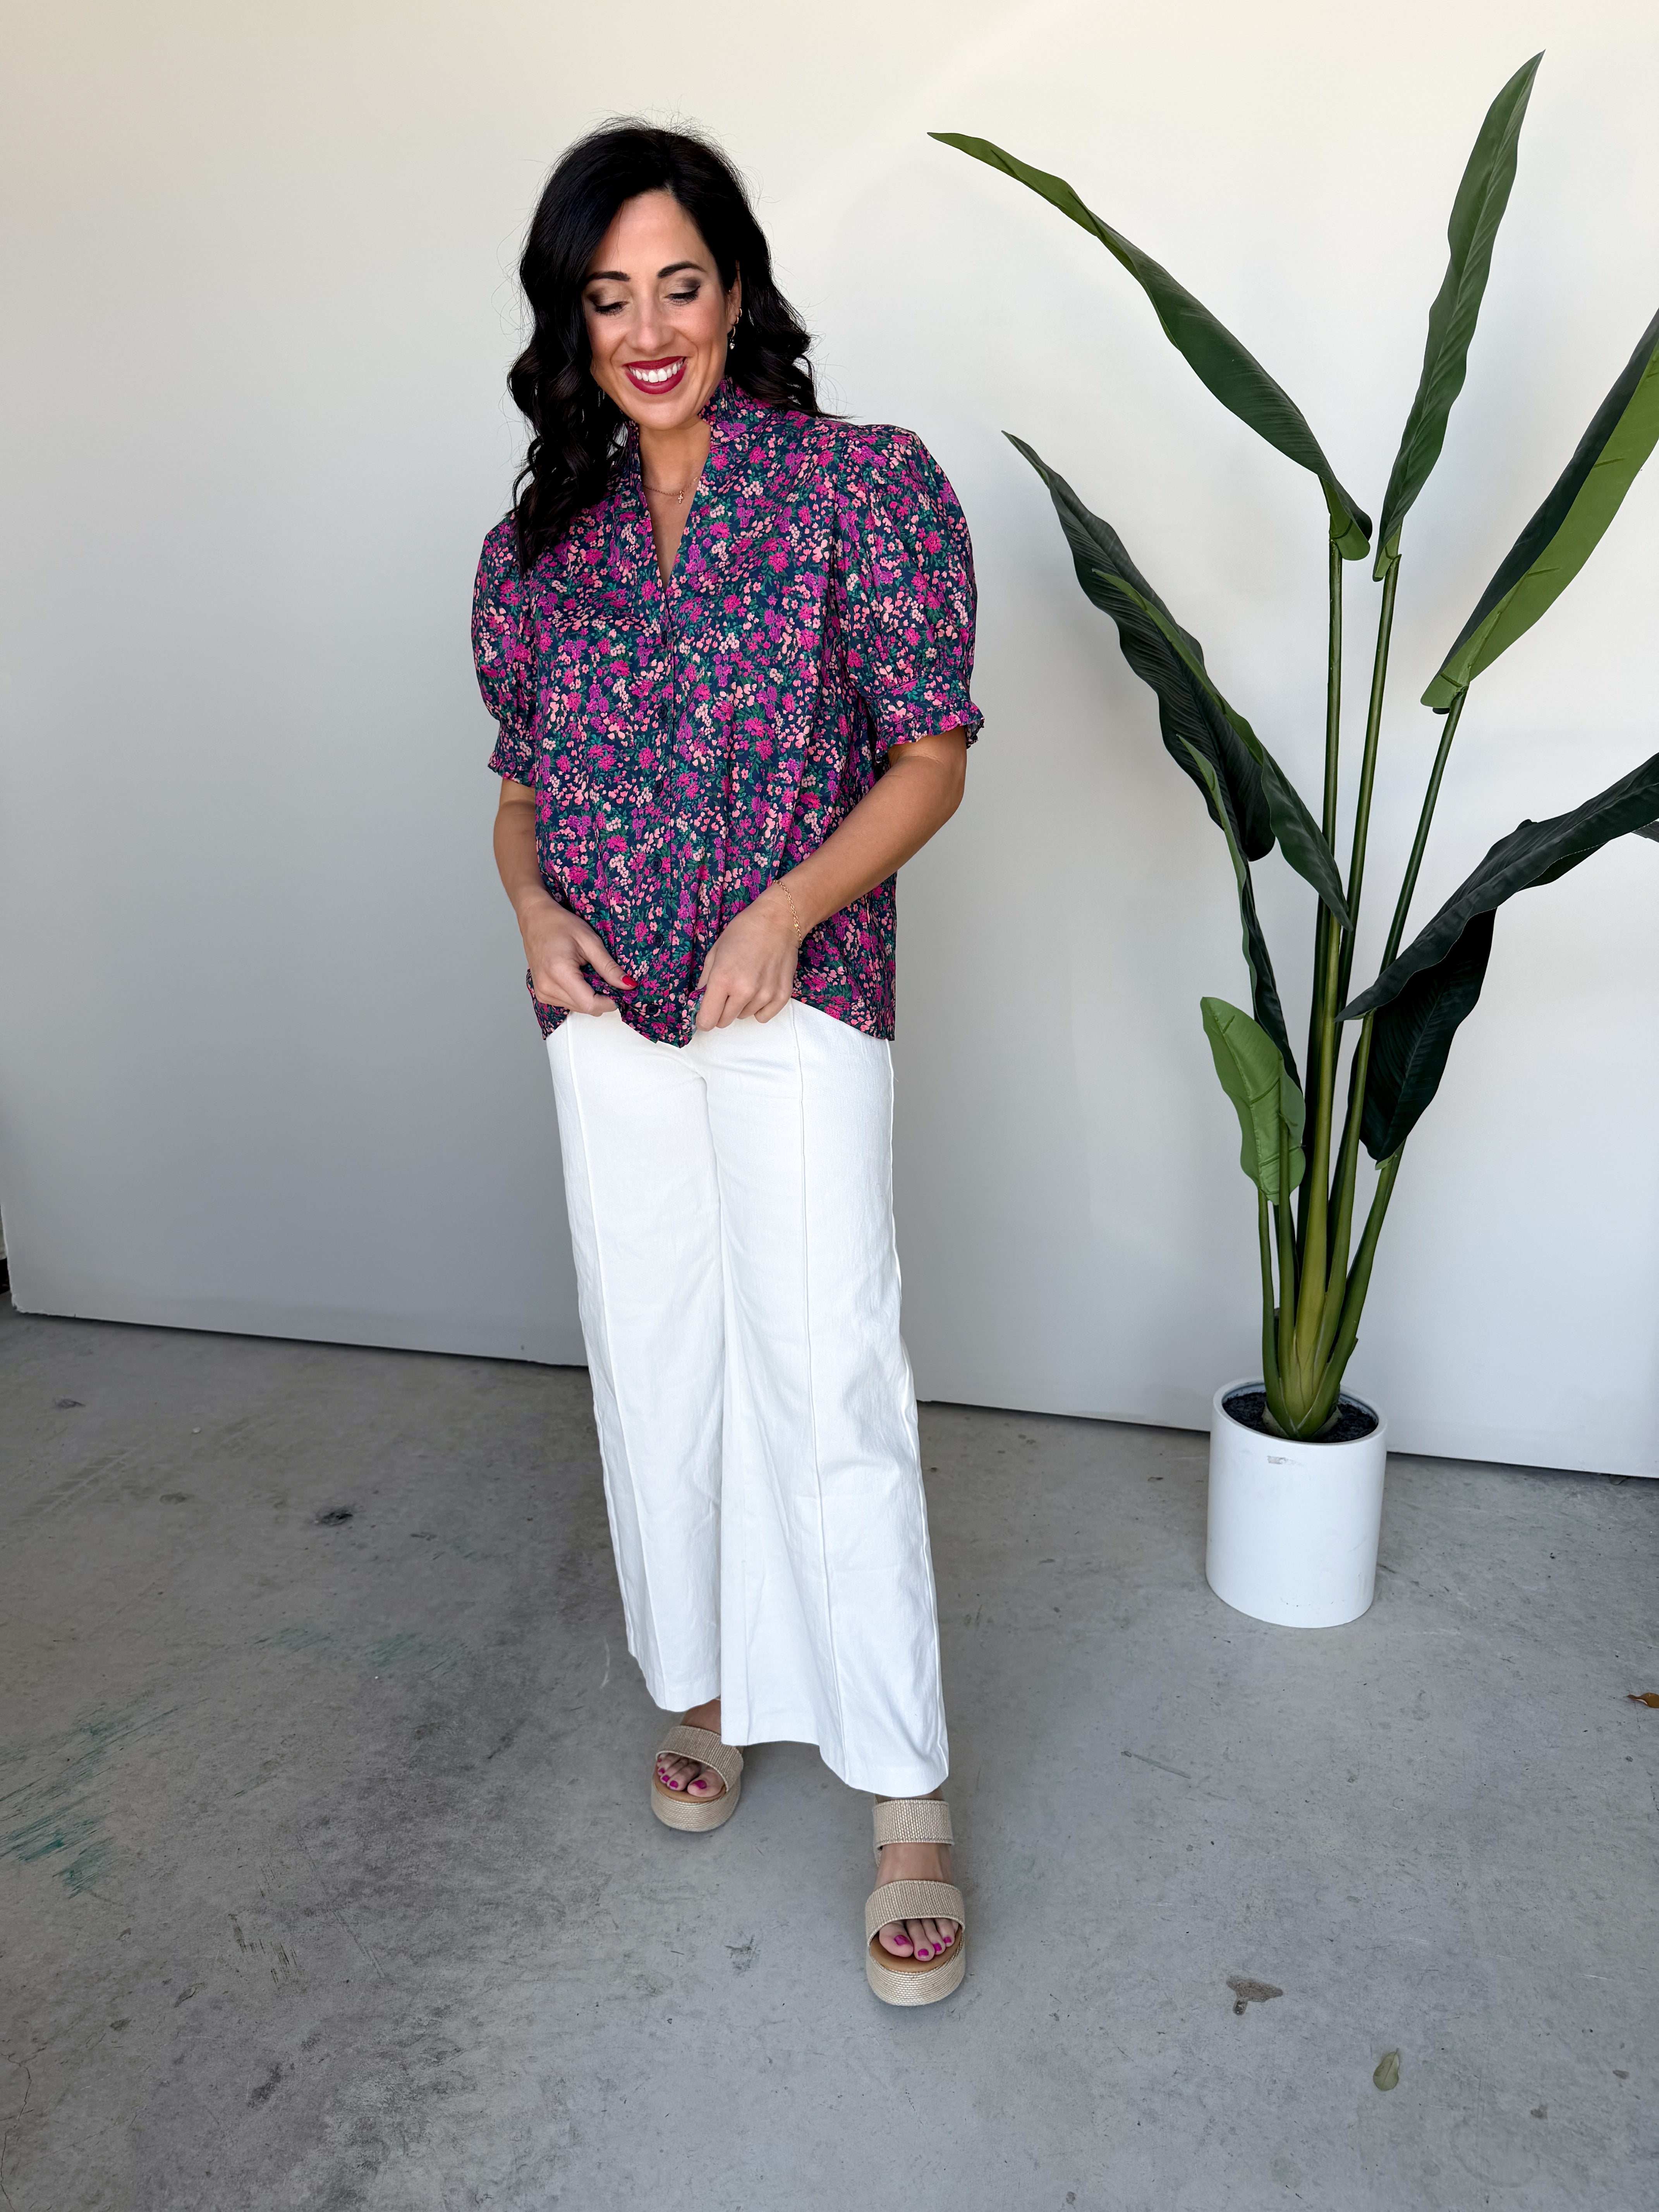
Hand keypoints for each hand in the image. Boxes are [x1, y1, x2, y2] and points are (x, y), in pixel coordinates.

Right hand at [517, 892, 635, 1014]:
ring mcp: (542, 992)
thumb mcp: (590, 941)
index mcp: (559, 973)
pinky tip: (579, 977)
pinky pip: (568, 1003)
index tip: (620, 991)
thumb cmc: (559, 924)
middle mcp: (547, 987)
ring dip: (590, 996)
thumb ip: (609, 967)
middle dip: (602, 998)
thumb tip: (628, 985)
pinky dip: (579, 995)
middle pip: (585, 1008)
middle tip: (607, 978)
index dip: (610, 1001)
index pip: (590, 1004)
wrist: (535, 919)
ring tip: (589, 973)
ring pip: (578, 1008)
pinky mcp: (542, 994)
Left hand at [695, 884, 798, 1029]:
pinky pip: (763, 1016)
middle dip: (720, 1011)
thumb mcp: (715, 951)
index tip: (704, 1013)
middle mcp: (744, 991)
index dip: (703, 1019)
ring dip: (741, 1005)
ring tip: (747, 982)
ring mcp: (765, 995)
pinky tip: (759, 990)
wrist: (778, 921)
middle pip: (724, 1022)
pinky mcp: (782, 996)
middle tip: (725, 993)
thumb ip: (706, 979)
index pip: (707, 1020)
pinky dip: (759, 1008)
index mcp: (723, 979)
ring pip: (744, 1016)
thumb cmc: (743, 932)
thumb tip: (701, 998)